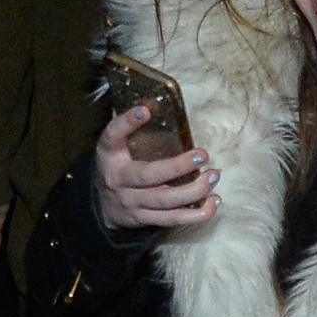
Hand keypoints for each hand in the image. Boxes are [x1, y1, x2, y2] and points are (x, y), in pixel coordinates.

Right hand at [93, 102, 216, 231]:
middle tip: (203, 155)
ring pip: (164, 201)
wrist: (102, 206)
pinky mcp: (145, 219)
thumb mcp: (115, 145)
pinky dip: (196, 213)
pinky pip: (172, 219)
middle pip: (148, 175)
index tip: (145, 110)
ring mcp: (132, 202)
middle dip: (177, 166)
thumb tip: (152, 97)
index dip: (126, 123)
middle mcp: (119, 179)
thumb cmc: (118, 165)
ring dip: (193, 191)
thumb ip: (129, 123)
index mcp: (109, 154)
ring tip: (214, 176)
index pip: (113, 136)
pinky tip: (214, 201)